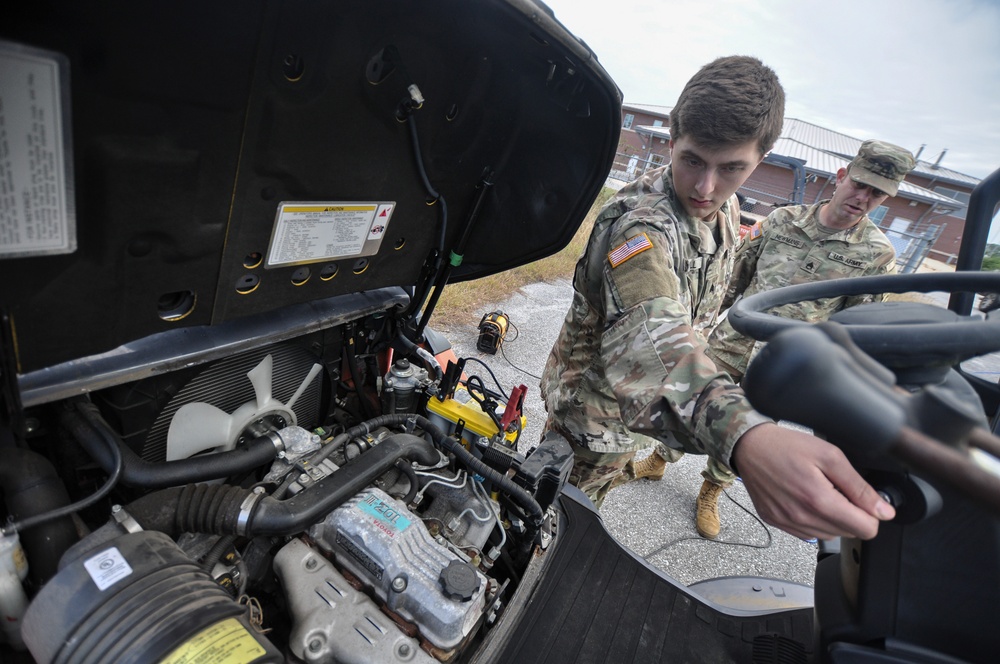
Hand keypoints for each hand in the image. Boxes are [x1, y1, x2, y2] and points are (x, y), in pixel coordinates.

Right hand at [733, 423, 894, 539]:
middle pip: (848, 533)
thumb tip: (884, 510)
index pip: (865, 529)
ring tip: (819, 491)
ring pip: (829, 535)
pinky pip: (807, 533)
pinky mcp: (776, 522)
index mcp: (819, 500)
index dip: (870, 513)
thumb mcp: (830, 456)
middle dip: (851, 513)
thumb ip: (859, 487)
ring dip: (832, 518)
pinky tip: (805, 498)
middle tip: (836, 488)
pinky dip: (813, 519)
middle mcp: (801, 517)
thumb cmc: (787, 446)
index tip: (860, 497)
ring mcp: (787, 522)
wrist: (749, 446)